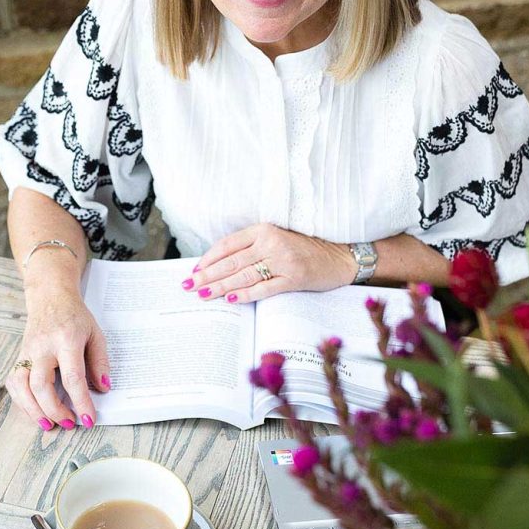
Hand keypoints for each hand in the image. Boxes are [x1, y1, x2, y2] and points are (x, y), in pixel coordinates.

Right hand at [5, 285, 109, 430]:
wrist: (50, 298)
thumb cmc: (75, 317)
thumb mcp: (95, 334)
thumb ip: (100, 362)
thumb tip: (102, 388)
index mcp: (66, 339)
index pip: (73, 377)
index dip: (80, 401)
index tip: (88, 418)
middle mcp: (43, 346)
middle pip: (42, 385)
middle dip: (54, 410)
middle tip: (68, 424)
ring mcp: (27, 351)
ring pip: (21, 386)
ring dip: (34, 410)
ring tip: (49, 424)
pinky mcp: (19, 356)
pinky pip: (14, 383)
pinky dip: (22, 401)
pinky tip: (35, 411)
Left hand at [186, 224, 354, 303]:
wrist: (339, 257)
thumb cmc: (304, 249)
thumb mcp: (276, 239)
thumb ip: (252, 247)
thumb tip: (219, 266)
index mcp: (264, 229)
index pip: (228, 244)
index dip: (208, 258)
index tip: (194, 270)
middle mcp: (271, 242)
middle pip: (231, 261)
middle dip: (207, 275)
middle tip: (189, 286)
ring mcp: (283, 260)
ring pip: (243, 274)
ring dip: (220, 286)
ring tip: (202, 294)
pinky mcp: (293, 278)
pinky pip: (263, 288)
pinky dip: (245, 294)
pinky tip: (230, 299)